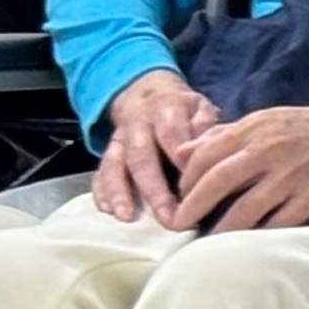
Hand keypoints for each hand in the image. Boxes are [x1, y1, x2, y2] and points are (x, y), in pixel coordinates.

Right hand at [91, 70, 219, 224]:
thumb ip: (206, 125)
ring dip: (120, 192)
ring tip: (127, 216)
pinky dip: (101, 190)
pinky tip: (107, 210)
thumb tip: (208, 149)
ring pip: (115, 165)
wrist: (145, 92)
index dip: (182, 159)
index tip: (196, 187)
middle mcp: (138, 125)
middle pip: (142, 157)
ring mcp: (119, 139)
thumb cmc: (183, 109)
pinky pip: (100, 171)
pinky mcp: (108, 152)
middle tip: (168, 217)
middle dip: (154, 189)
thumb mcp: (200, 106)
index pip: (172, 134)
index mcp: (166, 109)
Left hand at [164, 96, 308, 232]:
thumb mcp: (267, 120)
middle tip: (178, 225)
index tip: (177, 199)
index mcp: (254, 128)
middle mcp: (269, 149)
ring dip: (222, 228)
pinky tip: (250, 242)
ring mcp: (293, 174)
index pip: (204, 156)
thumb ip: (224, 135)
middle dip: (191, 207)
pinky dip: (260, 234)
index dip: (185, 181)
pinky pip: (279, 222)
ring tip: (210, 240)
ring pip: (245, 209)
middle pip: (216, 182)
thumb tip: (181, 152)